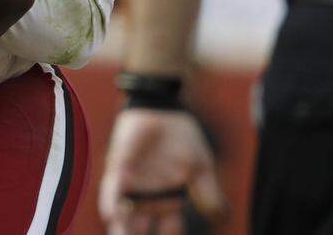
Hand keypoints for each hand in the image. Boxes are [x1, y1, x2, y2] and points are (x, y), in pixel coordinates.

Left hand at [99, 108, 225, 234]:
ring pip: (124, 214)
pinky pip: (113, 187)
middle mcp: (148, 198)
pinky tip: (111, 215)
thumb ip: (208, 193)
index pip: (168, 230)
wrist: (165, 109)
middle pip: (141, 228)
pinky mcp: (119, 166)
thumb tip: (222, 218)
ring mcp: (133, 184)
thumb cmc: (182, 139)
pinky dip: (111, 201)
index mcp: (169, 202)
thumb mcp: (200, 168)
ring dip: (121, 229)